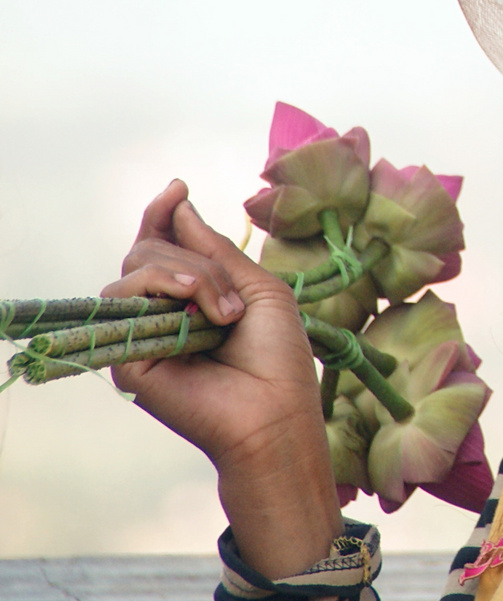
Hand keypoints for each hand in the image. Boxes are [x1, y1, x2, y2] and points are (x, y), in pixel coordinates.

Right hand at [103, 179, 341, 577]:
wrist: (274, 412)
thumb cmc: (277, 356)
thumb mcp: (258, 287)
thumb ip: (214, 248)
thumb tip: (179, 202)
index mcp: (193, 294)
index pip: (162, 244)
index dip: (163, 213)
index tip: (177, 188)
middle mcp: (162, 311)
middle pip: (148, 249)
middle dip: (194, 257)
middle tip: (231, 297)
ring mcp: (142, 333)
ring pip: (138, 266)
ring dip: (188, 275)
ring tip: (224, 310)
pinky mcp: (127, 356)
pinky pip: (127, 297)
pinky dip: (164, 288)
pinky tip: (196, 307)